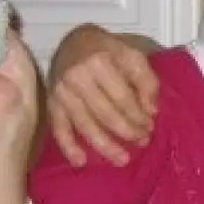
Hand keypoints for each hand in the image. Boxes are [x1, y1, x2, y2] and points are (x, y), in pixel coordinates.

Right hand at [45, 24, 158, 167]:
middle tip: (142, 142)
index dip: (137, 115)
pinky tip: (81, 161)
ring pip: (85, 125)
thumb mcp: (132, 55)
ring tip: (122, 160)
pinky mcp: (52, 103)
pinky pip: (58, 128)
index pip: (122, 97)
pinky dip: (68, 146)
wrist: (73, 42)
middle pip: (105, 113)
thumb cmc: (107, 50)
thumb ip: (146, 80)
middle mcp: (77, 77)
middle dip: (126, 131)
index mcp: (99, 62)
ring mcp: (62, 92)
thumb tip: (151, 110)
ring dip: (105, 146)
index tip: (150, 127)